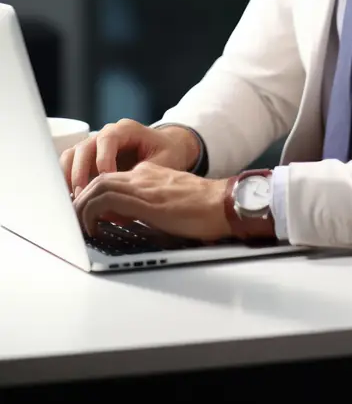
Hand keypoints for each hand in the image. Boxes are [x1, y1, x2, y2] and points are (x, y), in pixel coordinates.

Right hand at [60, 118, 201, 197]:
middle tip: (84, 195)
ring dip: (69, 177)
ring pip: (72, 155)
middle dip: (81, 172)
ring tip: (75, 199)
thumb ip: (145, 178)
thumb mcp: (164, 162)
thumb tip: (124, 203)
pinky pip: (70, 166)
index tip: (106, 179)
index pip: (107, 139)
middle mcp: (106, 134)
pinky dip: (67, 180)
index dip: (103, 159)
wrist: (169, 148)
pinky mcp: (89, 160)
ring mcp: (95, 146)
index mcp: (126, 129)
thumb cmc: (168, 152)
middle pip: (84, 147)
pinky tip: (72, 197)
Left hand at [73, 161, 230, 240]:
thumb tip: (133, 224)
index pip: (113, 179)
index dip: (96, 196)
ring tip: (81, 226)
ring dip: (82, 206)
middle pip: (99, 179)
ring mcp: (144, 186)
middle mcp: (144, 176)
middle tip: (75, 220)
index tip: (91, 215)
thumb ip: (152, 207)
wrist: (224, 204)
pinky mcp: (145, 201)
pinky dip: (92, 212)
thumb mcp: (173, 204)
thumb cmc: (206, 210)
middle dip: (81, 199)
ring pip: (97, 186)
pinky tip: (94, 228)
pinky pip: (106, 200)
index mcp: (151, 175)